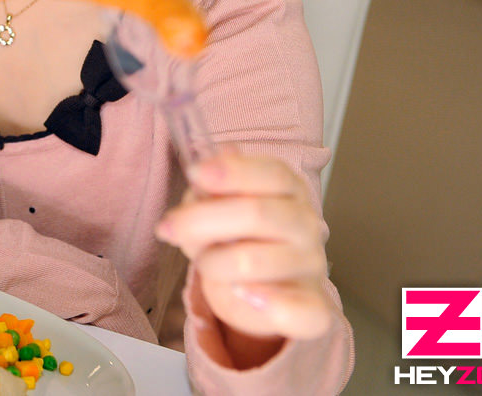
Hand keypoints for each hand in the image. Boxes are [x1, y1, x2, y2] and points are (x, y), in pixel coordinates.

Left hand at [155, 151, 334, 341]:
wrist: (264, 293)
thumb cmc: (238, 240)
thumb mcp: (219, 209)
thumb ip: (211, 194)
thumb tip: (200, 181)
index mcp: (289, 191)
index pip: (273, 173)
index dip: (233, 172)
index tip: (195, 173)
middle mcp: (305, 224)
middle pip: (257, 213)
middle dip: (201, 219)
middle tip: (168, 228)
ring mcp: (309, 266)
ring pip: (254, 261)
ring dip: (213, 262)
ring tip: (203, 263)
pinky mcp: (313, 307)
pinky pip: (297, 310)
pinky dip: (268, 305)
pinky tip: (243, 293)